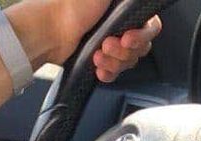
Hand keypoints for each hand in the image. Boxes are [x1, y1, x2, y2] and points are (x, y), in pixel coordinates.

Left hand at [47, 0, 161, 78]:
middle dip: (124, 51)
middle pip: (141, 48)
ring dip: (114, 62)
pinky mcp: (101, 60)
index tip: (127, 38)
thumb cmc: (73, 5)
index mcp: (124, 9)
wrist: (50, 29)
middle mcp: (121, 25)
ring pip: (128, 62)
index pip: (150, 27)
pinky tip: (98, 68)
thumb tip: (136, 2)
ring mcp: (111, 44)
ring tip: (97, 55)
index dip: (142, 36)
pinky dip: (108, 72)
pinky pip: (116, 73)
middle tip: (106, 44)